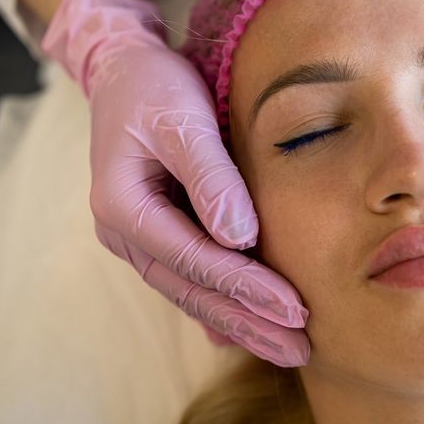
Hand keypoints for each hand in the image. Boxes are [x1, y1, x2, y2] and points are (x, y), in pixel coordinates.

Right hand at [41, 0, 308, 365]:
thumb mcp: (184, 120)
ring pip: (194, 293)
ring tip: (288, 350)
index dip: (247, 288)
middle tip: (300, 351)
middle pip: (195, 291)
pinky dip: (223, 306)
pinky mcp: (161, 234)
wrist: (125, 72)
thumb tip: (240, 239)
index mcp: (123, 207)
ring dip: (241, 324)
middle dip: (250, 324)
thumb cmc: (154, 87)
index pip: (196, 259)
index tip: (295, 309)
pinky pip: (194, 278)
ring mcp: (140, 238)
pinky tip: (249, 334)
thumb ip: (211, 178)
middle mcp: (126, 234)